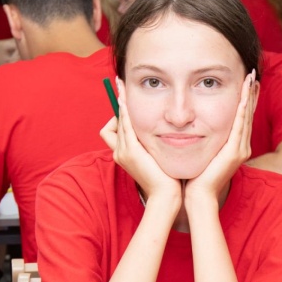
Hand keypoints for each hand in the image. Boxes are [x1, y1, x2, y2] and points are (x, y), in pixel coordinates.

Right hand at [99, 77, 181, 203]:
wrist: (166, 195)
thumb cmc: (166, 178)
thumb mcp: (156, 157)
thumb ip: (153, 144)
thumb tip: (163, 129)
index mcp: (124, 154)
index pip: (114, 128)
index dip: (119, 113)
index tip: (125, 98)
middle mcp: (119, 152)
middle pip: (114, 121)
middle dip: (119, 104)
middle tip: (123, 86)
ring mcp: (123, 152)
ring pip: (118, 121)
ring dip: (120, 103)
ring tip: (121, 85)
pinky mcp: (131, 151)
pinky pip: (124, 125)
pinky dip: (124, 111)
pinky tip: (127, 99)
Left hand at [183, 70, 257, 204]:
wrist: (198, 195)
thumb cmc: (197, 176)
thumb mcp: (205, 152)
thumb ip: (207, 140)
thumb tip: (195, 126)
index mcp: (235, 147)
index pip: (242, 118)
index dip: (245, 100)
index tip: (246, 83)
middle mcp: (242, 147)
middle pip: (248, 115)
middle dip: (251, 94)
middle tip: (253, 75)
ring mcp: (240, 150)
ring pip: (247, 117)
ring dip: (249, 97)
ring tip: (252, 80)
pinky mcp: (235, 153)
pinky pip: (240, 127)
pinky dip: (243, 110)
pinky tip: (244, 97)